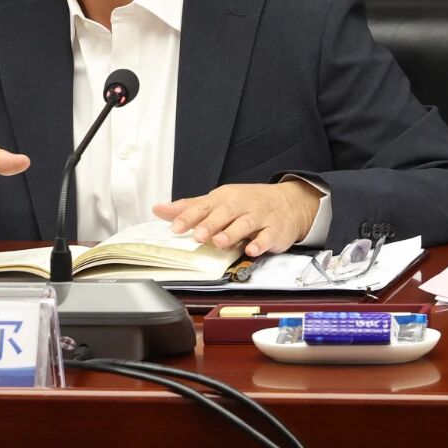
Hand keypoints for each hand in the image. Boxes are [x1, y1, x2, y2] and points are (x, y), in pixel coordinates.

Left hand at [152, 181, 323, 256]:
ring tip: (219, 242)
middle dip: (210, 224)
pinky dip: (261, 243)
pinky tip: (252, 249)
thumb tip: (159, 210)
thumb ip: (189, 208)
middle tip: (198, 236)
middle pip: (224, 213)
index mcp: (224, 198)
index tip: (175, 227)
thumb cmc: (247, 203)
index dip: (189, 217)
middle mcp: (240, 205)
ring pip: (245, 223)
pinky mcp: (275, 230)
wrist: (288, 202)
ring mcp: (259, 217)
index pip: (203, 206)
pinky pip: (268, 236)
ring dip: (232, 233)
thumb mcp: (217, 201)